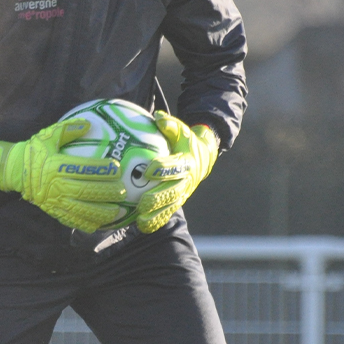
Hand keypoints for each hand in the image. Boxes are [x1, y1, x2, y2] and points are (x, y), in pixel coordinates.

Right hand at [0, 118, 127, 231]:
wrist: (14, 171)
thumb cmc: (35, 151)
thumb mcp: (48, 135)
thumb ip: (68, 129)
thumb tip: (88, 124)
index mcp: (55, 165)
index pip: (82, 168)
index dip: (101, 169)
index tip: (116, 168)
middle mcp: (56, 185)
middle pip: (85, 190)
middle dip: (106, 192)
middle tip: (123, 191)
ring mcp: (54, 200)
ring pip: (81, 209)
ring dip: (101, 211)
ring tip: (117, 211)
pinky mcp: (53, 211)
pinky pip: (72, 220)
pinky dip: (86, 223)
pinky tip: (101, 223)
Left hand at [135, 113, 218, 232]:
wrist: (204, 158)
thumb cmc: (185, 142)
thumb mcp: (181, 130)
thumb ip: (170, 124)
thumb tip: (157, 117)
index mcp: (187, 162)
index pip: (175, 166)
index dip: (163, 168)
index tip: (147, 170)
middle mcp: (187, 180)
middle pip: (173, 191)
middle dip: (158, 198)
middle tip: (142, 203)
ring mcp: (183, 193)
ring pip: (170, 206)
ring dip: (156, 215)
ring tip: (140, 220)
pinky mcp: (179, 201)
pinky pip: (167, 214)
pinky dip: (156, 222)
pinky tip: (141, 227)